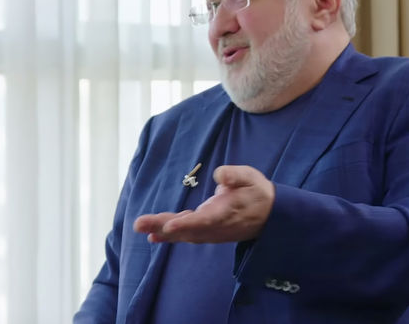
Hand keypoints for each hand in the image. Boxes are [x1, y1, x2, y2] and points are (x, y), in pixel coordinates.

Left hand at [133, 165, 274, 242]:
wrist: (269, 215)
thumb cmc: (257, 192)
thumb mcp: (251, 177)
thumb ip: (236, 175)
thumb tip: (219, 175)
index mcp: (226, 213)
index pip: (204, 220)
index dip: (186, 224)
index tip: (169, 225)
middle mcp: (215, 226)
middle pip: (187, 229)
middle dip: (162, 226)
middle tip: (139, 224)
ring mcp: (210, 231)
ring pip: (183, 233)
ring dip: (162, 230)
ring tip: (141, 226)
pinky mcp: (206, 229)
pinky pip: (186, 233)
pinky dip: (169, 233)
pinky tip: (153, 234)